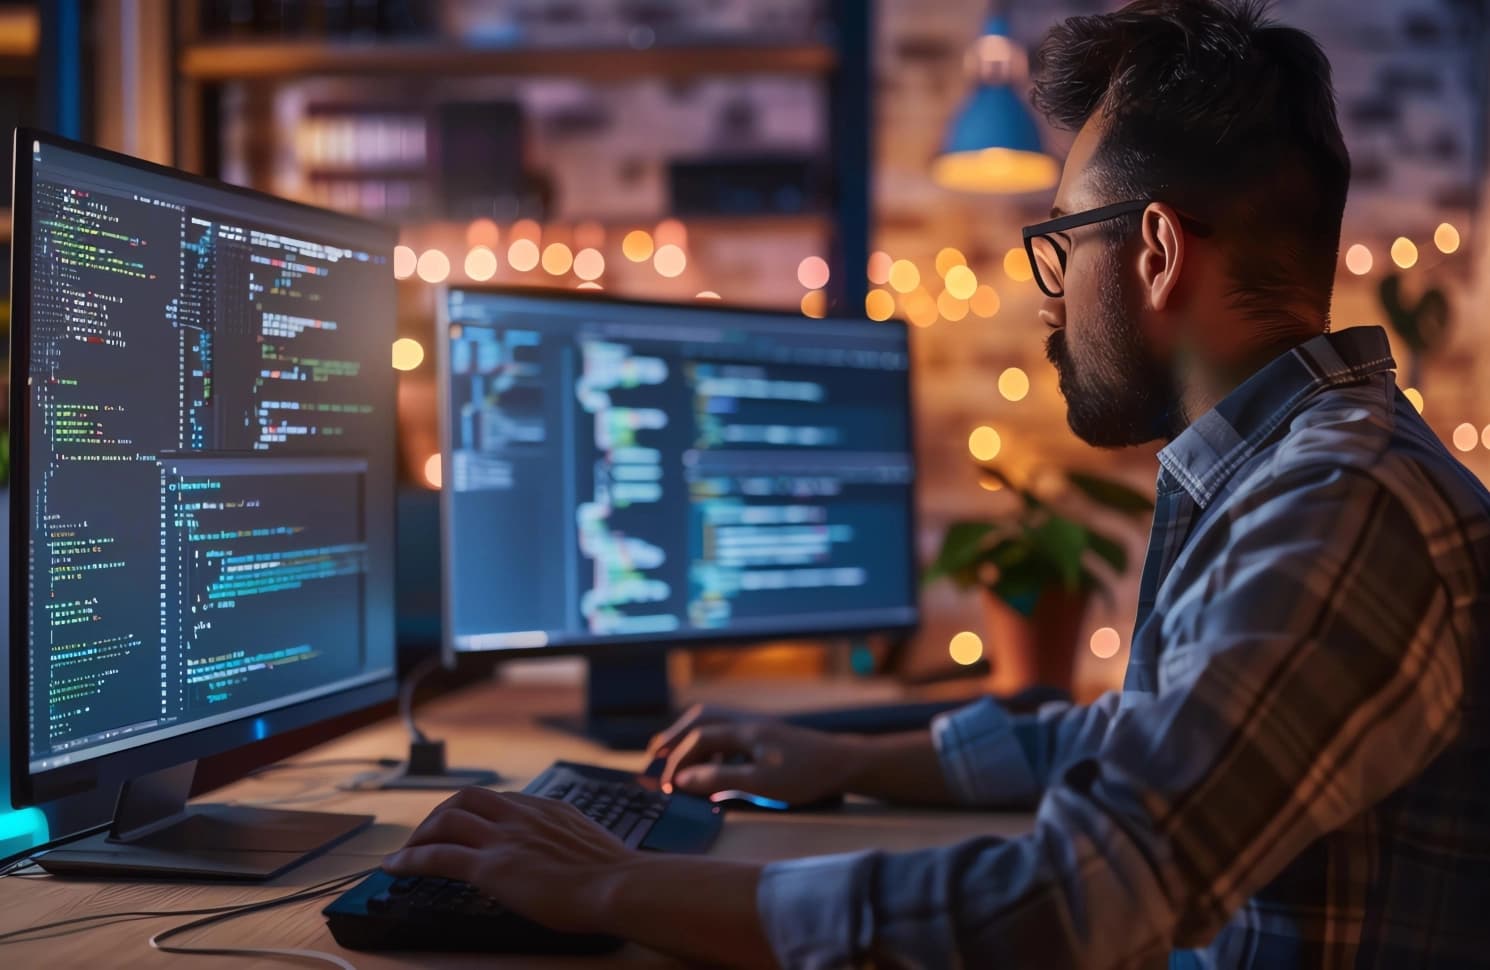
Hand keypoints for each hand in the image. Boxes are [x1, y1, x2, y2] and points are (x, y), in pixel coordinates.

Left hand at [383, 787, 636, 934]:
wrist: (619, 885)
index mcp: (548, 809)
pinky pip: (438, 856)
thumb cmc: (616, 875)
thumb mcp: (592, 845)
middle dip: (441, 814)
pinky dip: (411, 858)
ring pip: (447, 819)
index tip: (466, 824)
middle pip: (467, 798)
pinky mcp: (491, 867)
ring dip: (421, 833)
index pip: (500, 800)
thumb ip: (570, 841)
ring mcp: (505, 838)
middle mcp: (522, 815)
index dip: (475, 812)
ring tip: (408, 851)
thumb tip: (569, 855)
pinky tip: (395, 866)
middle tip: (429, 835)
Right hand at [661, 718, 864, 804]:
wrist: (846, 763)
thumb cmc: (806, 775)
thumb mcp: (761, 784)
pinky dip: (713, 744)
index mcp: (744, 730)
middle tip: (655, 754)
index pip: (698, 740)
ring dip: (692, 737)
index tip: (666, 787)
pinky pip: (730, 732)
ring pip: (716, 722)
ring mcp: (759, 728)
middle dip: (676, 735)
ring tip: (677, 756)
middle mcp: (748, 722)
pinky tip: (715, 764)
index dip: (677, 762)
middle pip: (701, 719)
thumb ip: (719, 780)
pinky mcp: (769, 737)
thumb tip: (682, 780)